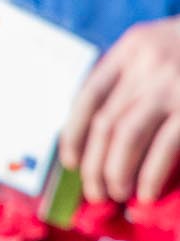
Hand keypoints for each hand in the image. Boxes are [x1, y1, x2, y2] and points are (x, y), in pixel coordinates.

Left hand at [61, 18, 179, 204]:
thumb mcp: (158, 47)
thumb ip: (131, 74)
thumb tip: (99, 127)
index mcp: (130, 49)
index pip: (88, 95)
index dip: (74, 133)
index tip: (71, 161)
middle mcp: (146, 66)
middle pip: (104, 122)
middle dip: (94, 163)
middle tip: (94, 191)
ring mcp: (170, 87)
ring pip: (127, 136)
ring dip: (116, 171)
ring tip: (116, 193)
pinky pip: (163, 147)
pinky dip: (150, 174)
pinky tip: (146, 192)